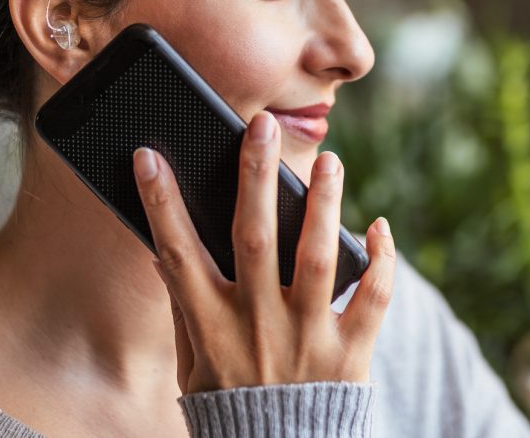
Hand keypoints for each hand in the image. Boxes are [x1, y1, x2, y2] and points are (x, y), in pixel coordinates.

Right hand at [132, 110, 395, 393]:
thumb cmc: (230, 404)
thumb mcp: (192, 363)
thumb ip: (186, 308)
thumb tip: (165, 252)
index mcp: (211, 326)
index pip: (177, 254)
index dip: (161, 204)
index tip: (150, 155)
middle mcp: (257, 327)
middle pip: (254, 239)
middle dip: (256, 178)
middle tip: (261, 126)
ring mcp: (307, 339)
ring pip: (317, 258)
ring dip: (323, 205)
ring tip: (330, 160)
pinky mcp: (350, 355)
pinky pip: (372, 299)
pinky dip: (379, 261)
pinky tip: (378, 227)